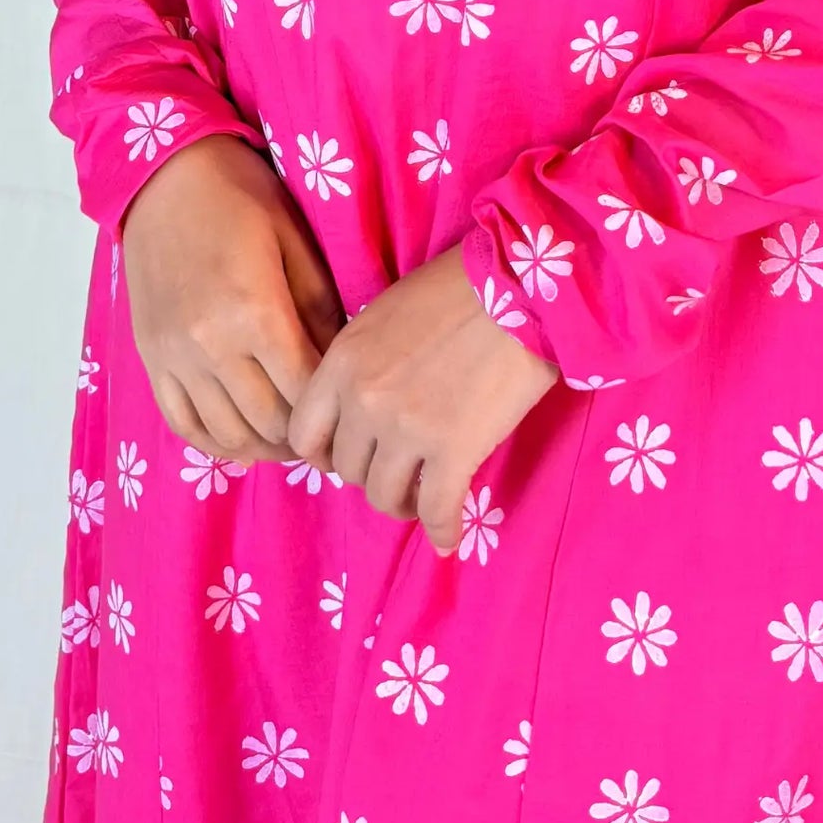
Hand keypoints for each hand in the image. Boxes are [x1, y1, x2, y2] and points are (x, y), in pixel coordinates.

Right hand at [121, 133, 347, 463]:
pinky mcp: (151, 358)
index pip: (305, 391)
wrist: (164, 176)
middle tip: (329, 433)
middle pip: (269, 423)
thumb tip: (341, 366)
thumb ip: (321, 310)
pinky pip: (182, 423)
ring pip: (227, 434)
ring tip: (291, 439)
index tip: (352, 412)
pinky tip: (243, 438)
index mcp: (256, 312)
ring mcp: (174, 356)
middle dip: (305, 437)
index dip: (334, 411)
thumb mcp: (296, 242)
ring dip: (265, 447)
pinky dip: (216, 442)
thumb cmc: (241, 197)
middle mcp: (211, 344)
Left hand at [286, 245, 559, 556]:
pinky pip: (436, 510)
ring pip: (384, 496)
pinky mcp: (453, 451)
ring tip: (422, 498)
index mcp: (342, 362)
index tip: (350, 455)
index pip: (304, 435)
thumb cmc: (456, 288)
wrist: (518, 285)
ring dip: (403, 503)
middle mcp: (363, 401)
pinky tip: (448, 536)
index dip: (325, 453)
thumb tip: (362, 407)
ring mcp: (406, 429)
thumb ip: (362, 363)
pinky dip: (442, 530)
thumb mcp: (384, 315)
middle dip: (370, 474)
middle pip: (347, 470)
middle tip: (397, 470)